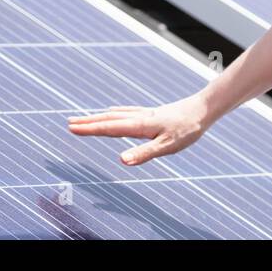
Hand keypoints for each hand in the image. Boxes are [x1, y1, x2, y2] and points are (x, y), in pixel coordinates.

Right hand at [66, 93, 212, 165]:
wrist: (202, 109)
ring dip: (98, 117)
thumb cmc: (186, 129)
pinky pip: (125, 112)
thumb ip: (144, 154)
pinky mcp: (151, 113)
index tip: (72, 129)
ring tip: (83, 119)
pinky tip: (113, 112)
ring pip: (115, 115)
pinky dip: (113, 113)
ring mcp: (144, 114)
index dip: (90, 129)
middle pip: (108, 119)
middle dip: (88, 122)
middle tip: (69, 123)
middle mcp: (138, 117)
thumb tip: (122, 160)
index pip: (109, 128)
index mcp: (139, 125)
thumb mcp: (167, 146)